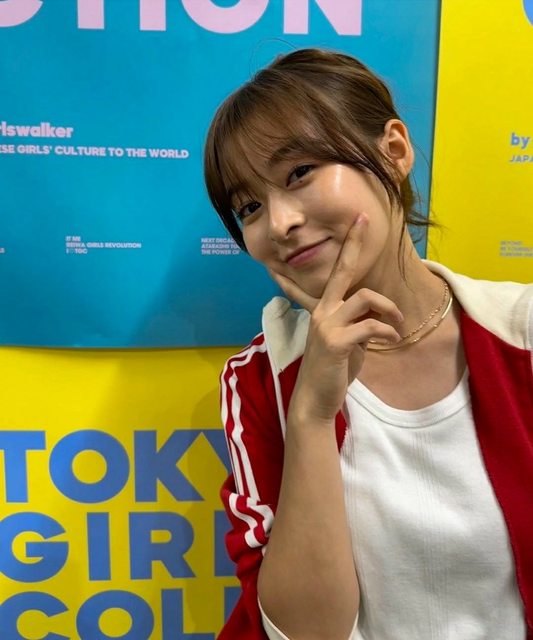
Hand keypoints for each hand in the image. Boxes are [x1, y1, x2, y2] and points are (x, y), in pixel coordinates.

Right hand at [270, 214, 402, 423]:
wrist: (316, 398)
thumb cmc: (333, 370)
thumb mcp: (346, 342)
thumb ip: (357, 324)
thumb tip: (376, 318)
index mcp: (324, 309)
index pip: (336, 273)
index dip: (348, 246)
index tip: (358, 220)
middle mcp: (322, 311)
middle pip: (343, 271)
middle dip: (353, 244)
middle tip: (364, 220)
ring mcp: (326, 325)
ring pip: (365, 298)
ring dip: (388, 309)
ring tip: (397, 324)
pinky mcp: (336, 341)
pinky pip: (371, 326)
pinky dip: (387, 331)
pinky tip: (391, 339)